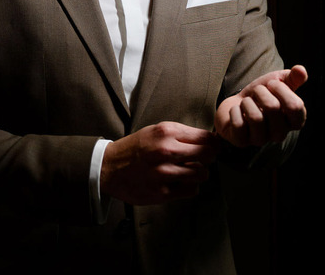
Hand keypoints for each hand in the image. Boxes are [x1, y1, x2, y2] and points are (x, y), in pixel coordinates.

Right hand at [101, 122, 219, 204]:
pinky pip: (191, 191)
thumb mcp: (157, 131)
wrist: (110, 167)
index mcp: (167, 132)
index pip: (205, 138)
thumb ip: (182, 134)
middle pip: (207, 155)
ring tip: (191, 172)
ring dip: (200, 174)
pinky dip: (190, 187)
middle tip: (204, 159)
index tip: (214, 147)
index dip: (214, 143)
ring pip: (202, 174)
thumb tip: (211, 140)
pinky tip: (181, 182)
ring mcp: (163, 173)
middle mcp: (166, 151)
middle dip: (210, 157)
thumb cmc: (137, 148)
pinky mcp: (161, 192)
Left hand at [215, 65, 307, 147]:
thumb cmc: (261, 94)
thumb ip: (293, 77)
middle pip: (273, 108)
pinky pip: (239, 124)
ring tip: (247, 102)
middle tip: (257, 92)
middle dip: (261, 92)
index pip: (296, 107)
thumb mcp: (279, 82)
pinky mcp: (242, 142)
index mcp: (294, 121)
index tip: (272, 84)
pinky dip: (235, 111)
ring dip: (247, 102)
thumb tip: (301, 70)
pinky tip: (237, 111)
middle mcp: (280, 134)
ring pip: (255, 117)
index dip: (282, 90)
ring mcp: (261, 140)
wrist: (237, 102)